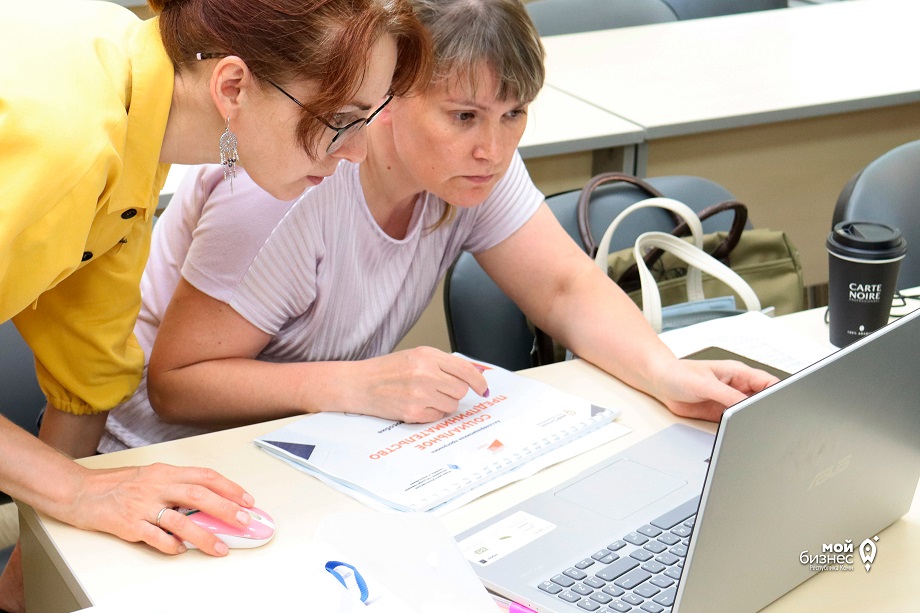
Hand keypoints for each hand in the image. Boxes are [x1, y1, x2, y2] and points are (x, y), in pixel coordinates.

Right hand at [65, 463, 255, 556]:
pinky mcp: (128, 524)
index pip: (205, 476)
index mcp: (166, 472)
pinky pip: (154, 537)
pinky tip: (180, 550)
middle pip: (198, 495)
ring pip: (179, 520)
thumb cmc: (117, 484)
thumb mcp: (152, 475)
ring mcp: (143, 505)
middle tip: (242, 521)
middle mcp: (157, 486)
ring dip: (203, 535)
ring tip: (220, 547)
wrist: (80, 491)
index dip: (229, 487)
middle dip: (224, 508)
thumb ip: (177, 485)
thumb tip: (208, 500)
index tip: (246, 500)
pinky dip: (170, 545)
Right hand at [342, 347, 489, 422]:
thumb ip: (442, 364)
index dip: (479, 381)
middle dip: (454, 391)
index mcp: (427, 356)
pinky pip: (437, 417)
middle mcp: (425, 374)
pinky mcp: (413, 413)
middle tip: (439, 389)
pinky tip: (416, 404)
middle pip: (460, 389)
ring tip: (424, 396)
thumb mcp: (415, 356)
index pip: (465, 370)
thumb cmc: (386, 370)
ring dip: (443, 403)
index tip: (483, 388)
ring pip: (451, 405)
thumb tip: (471, 376)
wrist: (359, 384)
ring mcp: (419, 394)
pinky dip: (431, 413)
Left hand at [651, 358, 779, 421]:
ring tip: (758, 429)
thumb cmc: (678, 373)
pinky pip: (737, 422)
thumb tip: (746, 406)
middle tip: (772, 422)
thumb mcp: (705, 384)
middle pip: (763, 400)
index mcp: (738, 373)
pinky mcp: (721, 414)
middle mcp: (737, 387)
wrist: (660, 383)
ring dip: (755, 420)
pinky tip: (742, 433)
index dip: (779, 393)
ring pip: (751, 413)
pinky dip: (741, 428)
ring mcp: (730, 401)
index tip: (784, 404)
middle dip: (769, 410)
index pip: (767, 382)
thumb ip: (726, 395)